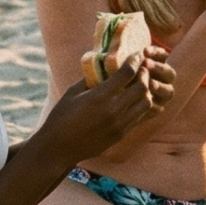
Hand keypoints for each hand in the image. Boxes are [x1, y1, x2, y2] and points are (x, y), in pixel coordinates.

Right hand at [40, 47, 175, 157]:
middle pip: (142, 87)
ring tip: (140, 85)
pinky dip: (143, 106)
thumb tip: (103, 65)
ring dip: (147, 91)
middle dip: (144, 74)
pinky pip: (141, 117)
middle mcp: (113, 110)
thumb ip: (90, 79)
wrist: (59, 149)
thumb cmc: (61, 117)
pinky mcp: (121, 134)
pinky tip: (137, 99)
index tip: (137, 54)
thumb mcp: (72, 93)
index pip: (127, 74)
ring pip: (146, 103)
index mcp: (100, 97)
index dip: (135, 61)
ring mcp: (120, 124)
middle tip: (142, 68)